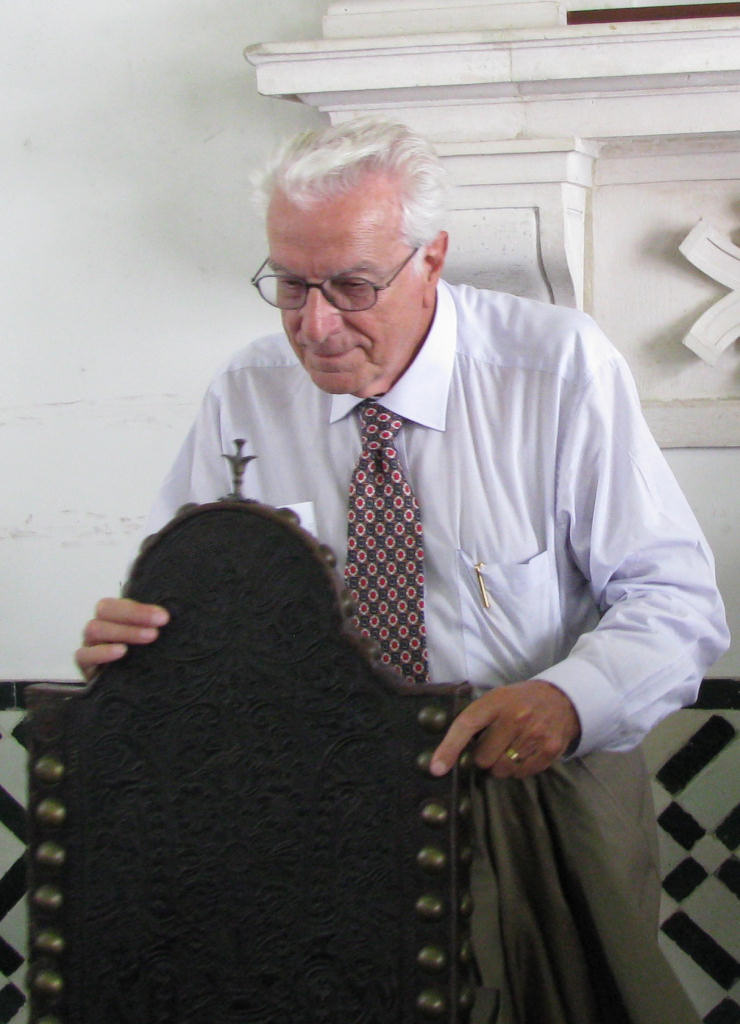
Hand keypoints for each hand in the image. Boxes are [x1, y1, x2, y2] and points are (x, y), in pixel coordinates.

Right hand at [76, 598, 169, 679]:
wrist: (122, 692)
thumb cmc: (136, 660)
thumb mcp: (146, 641)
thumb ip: (152, 628)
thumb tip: (170, 619)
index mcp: (113, 615)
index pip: (121, 602)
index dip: (140, 609)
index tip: (163, 617)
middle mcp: (99, 625)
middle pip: (105, 609)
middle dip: (134, 615)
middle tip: (157, 627)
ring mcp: (89, 644)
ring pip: (95, 629)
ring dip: (123, 631)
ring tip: (148, 637)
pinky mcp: (84, 664)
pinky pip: (84, 655)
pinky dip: (102, 652)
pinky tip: (121, 652)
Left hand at [430, 679, 579, 778]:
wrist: (560, 699)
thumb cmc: (519, 701)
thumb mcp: (496, 699)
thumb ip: (477, 719)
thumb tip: (448, 753)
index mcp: (496, 702)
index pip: (466, 726)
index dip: (449, 748)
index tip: (436, 769)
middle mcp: (515, 717)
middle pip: (483, 757)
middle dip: (483, 756)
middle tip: (493, 744)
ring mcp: (534, 734)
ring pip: (502, 769)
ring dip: (500, 765)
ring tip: (509, 748)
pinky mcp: (549, 749)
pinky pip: (521, 774)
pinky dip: (518, 769)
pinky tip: (523, 753)